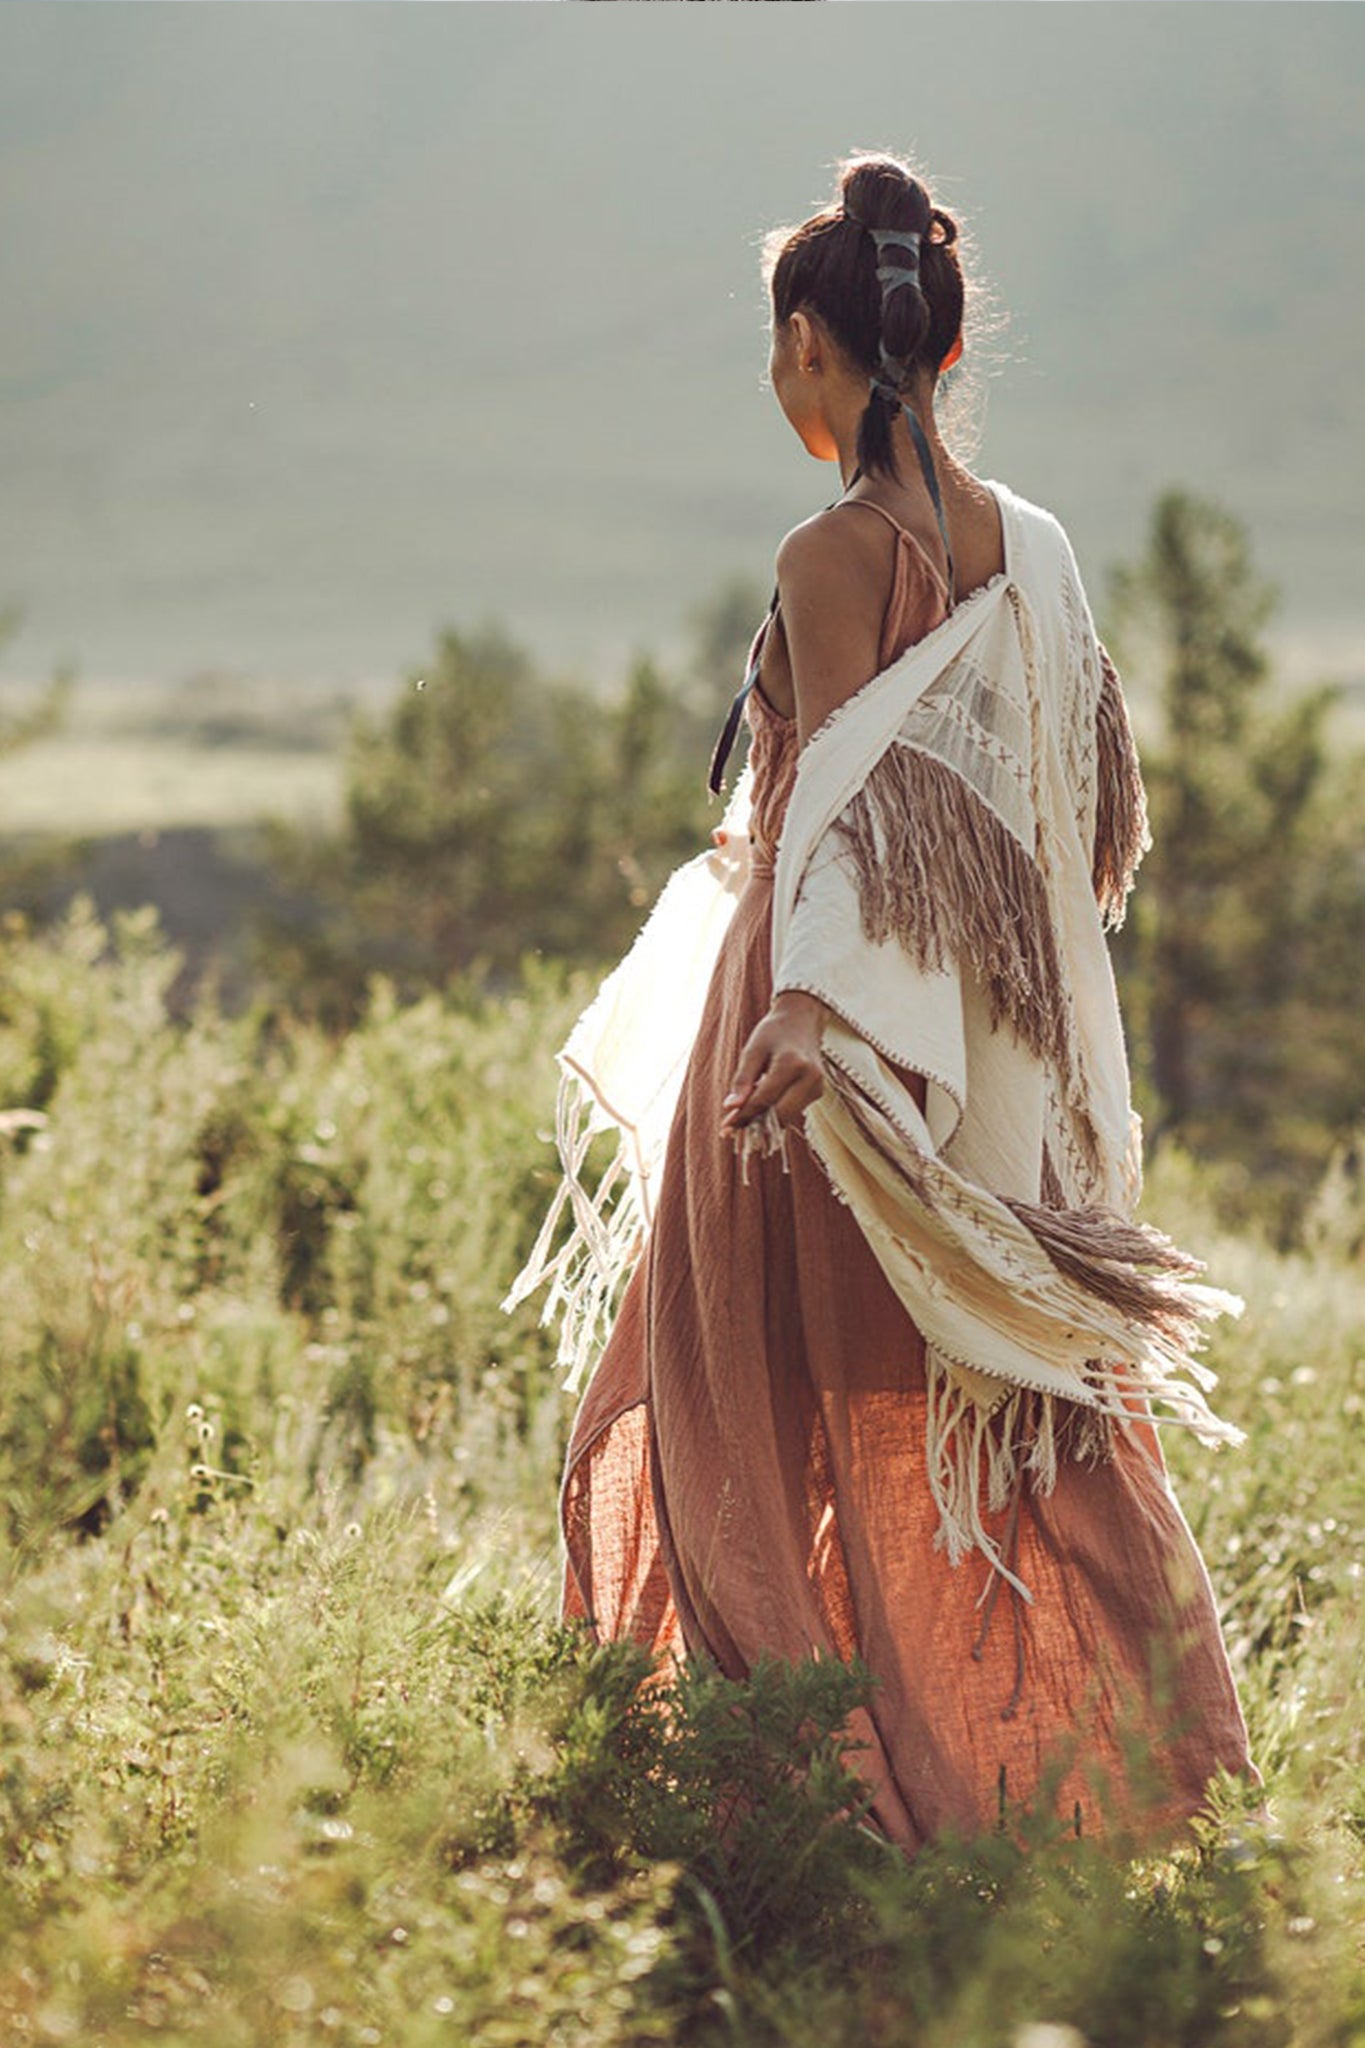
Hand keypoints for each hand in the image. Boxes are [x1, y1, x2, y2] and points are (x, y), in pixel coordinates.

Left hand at [719, 990, 828, 1133]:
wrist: (802, 1020)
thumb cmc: (773, 1032)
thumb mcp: (752, 1050)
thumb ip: (742, 1079)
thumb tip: (730, 1107)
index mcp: (792, 1063)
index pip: (764, 1099)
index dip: (744, 1115)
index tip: (726, 1127)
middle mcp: (810, 1077)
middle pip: (780, 1115)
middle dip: (755, 1124)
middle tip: (731, 1129)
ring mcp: (817, 1086)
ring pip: (787, 1117)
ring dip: (764, 1122)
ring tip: (741, 1119)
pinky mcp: (818, 1092)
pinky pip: (793, 1111)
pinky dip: (775, 1114)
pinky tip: (759, 1109)